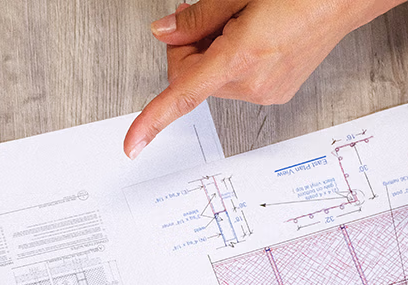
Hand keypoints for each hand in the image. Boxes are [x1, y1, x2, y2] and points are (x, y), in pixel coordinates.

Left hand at [125, 0, 388, 156]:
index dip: (152, 121)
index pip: (183, 96)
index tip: (131, 146)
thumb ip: (196, 17)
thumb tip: (164, 32)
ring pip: (211, 80)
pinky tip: (255, 35)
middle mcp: (255, 83)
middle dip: (190, 49)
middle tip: (211, 15)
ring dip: (212, 52)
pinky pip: (235, 81)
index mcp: (242, 57)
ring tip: (244, 22)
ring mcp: (267, 92)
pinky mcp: (276, 92)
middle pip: (190, 78)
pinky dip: (232, 60)